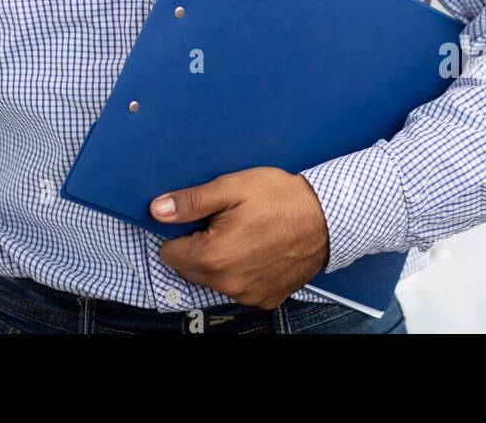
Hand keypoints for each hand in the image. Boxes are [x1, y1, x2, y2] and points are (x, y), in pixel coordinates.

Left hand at [150, 167, 329, 309]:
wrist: (327, 217)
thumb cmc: (282, 199)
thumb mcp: (232, 188)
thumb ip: (191, 202)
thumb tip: (158, 209)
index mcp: (213, 256)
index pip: (169, 253)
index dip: (180, 232)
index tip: (198, 220)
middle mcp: (228, 283)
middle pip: (190, 269)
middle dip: (198, 246)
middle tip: (223, 222)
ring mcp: (248, 294)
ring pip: (214, 280)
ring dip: (219, 261)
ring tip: (244, 234)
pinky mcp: (267, 298)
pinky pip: (239, 288)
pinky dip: (242, 272)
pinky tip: (257, 250)